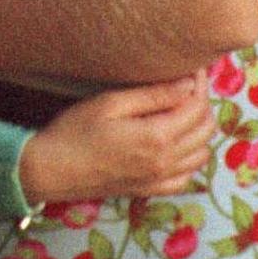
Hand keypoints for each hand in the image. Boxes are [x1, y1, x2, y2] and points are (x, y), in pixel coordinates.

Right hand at [22, 73, 213, 202]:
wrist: (52, 170)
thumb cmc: (74, 131)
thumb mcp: (109, 104)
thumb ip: (152, 95)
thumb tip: (188, 84)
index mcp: (157, 137)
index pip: (196, 107)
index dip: (198, 84)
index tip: (193, 68)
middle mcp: (166, 161)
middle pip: (205, 130)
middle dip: (202, 104)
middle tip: (186, 86)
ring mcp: (160, 179)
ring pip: (202, 154)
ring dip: (199, 130)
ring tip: (180, 111)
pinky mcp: (151, 190)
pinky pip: (187, 176)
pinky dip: (190, 158)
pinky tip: (174, 144)